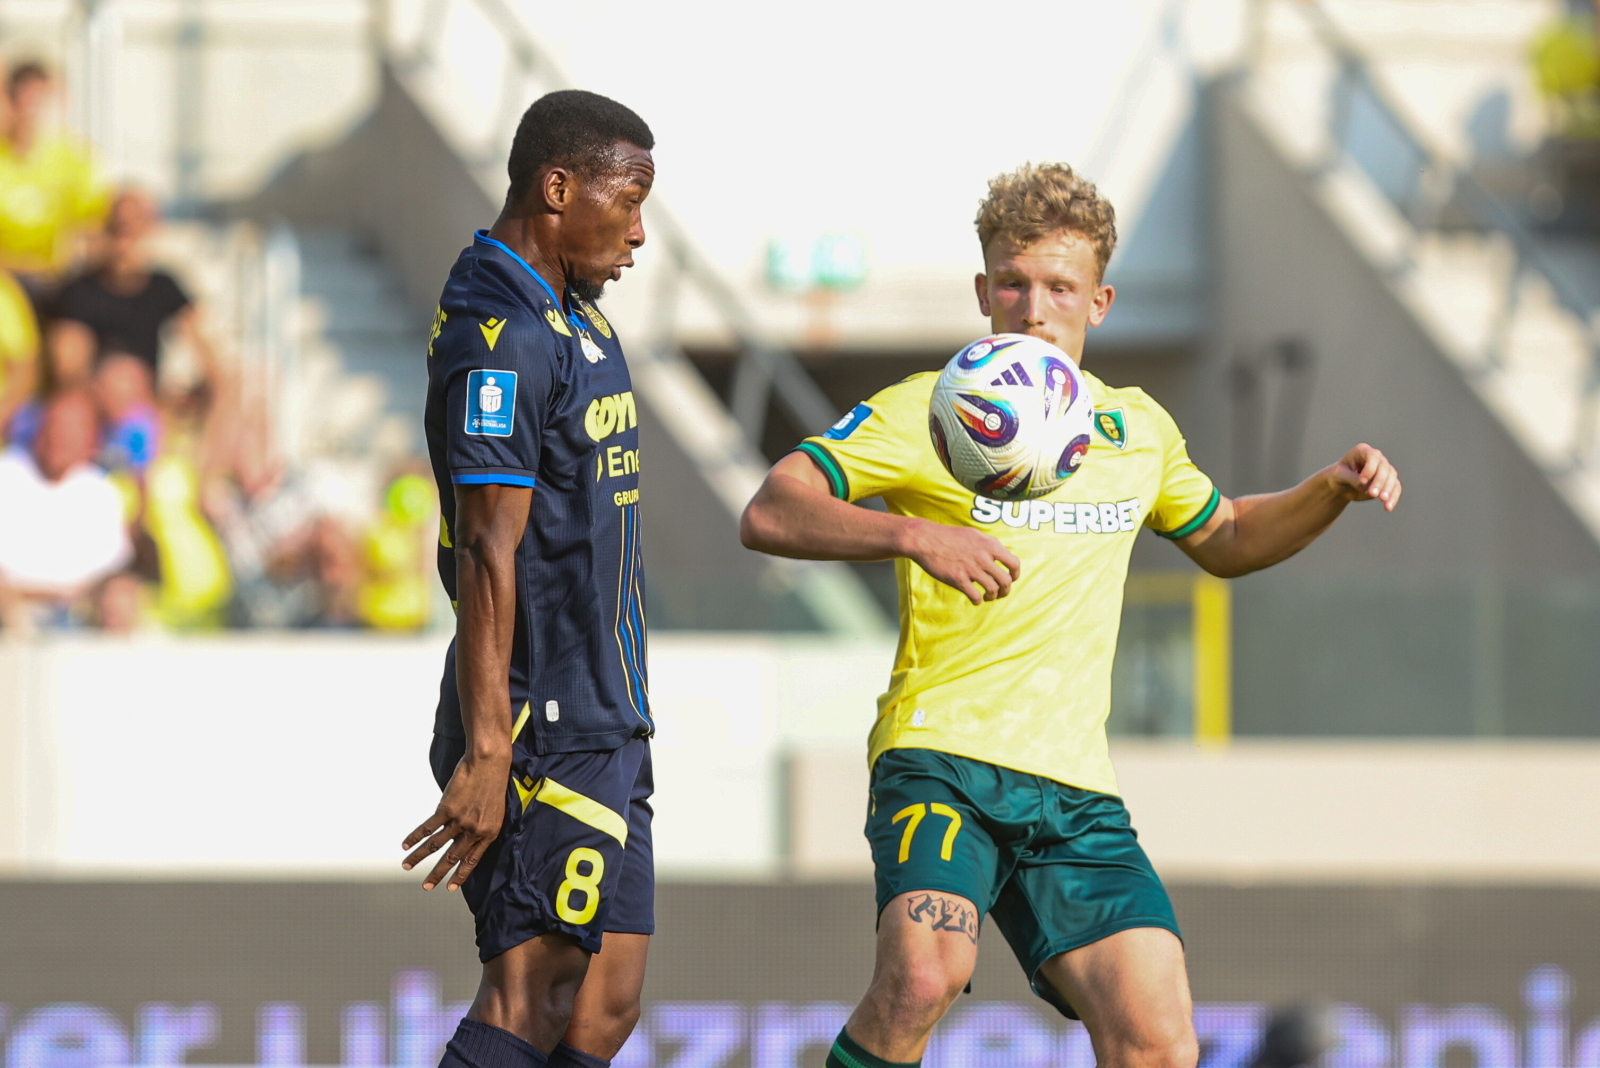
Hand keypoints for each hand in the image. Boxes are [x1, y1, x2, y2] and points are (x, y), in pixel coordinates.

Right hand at [402, 752, 508, 890]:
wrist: (489, 762)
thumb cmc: (494, 781)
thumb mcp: (495, 808)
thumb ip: (482, 825)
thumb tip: (467, 834)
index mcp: (490, 833)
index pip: (472, 860)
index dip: (460, 875)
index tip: (450, 888)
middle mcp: (474, 830)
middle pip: (452, 857)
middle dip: (437, 874)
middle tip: (426, 887)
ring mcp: (460, 821)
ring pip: (435, 845)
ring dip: (419, 857)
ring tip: (406, 866)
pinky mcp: (447, 809)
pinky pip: (428, 828)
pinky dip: (415, 837)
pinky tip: (406, 845)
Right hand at [900, 518, 1021, 604]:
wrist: (926, 540)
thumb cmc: (949, 536)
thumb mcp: (974, 534)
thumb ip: (989, 545)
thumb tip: (1001, 556)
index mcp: (990, 545)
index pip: (1014, 563)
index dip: (1015, 574)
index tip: (1011, 579)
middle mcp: (983, 557)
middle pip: (1006, 581)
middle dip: (1005, 590)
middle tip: (1000, 593)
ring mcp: (971, 569)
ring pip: (992, 590)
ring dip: (992, 597)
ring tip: (987, 597)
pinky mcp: (958, 579)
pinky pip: (975, 596)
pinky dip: (977, 601)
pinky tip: (974, 599)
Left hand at [1327, 443, 1400, 510]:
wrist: (1341, 485)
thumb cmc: (1338, 476)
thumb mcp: (1339, 476)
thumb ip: (1352, 478)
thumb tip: (1366, 486)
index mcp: (1363, 451)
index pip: (1372, 456)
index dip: (1370, 468)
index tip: (1362, 481)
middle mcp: (1377, 458)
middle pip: (1384, 468)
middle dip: (1380, 481)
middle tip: (1373, 494)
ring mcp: (1385, 469)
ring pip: (1392, 478)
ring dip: (1389, 490)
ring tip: (1383, 501)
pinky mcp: (1389, 482)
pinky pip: (1396, 488)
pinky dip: (1393, 497)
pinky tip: (1388, 507)